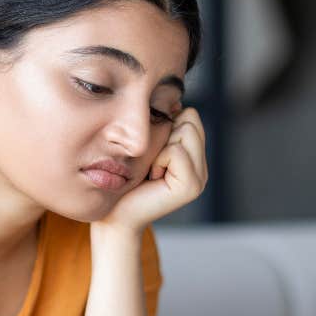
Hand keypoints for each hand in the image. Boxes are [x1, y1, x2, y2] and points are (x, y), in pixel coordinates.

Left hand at [93, 106, 208, 232]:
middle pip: (190, 118)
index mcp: (193, 156)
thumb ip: (162, 127)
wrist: (114, 214)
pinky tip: (152, 177)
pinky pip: (176, 151)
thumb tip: (172, 101)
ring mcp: (200, 177)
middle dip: (164, 134)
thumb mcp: (145, 146)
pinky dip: (159, 159)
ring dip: (160, 146)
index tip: (149, 151)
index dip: (164, 125)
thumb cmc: (123, 179)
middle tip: (150, 162)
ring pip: (185, 130)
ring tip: (151, 170)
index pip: (189, 115)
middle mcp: (201, 166)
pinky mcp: (191, 187)